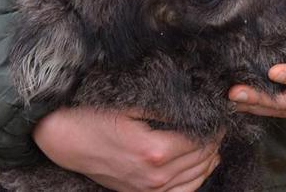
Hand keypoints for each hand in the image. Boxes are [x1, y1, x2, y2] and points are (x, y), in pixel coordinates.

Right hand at [33, 106, 221, 191]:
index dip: (216, 123)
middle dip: (215, 137)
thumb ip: (169, 107)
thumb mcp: (133, 104)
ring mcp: (149, 189)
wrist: (64, 138)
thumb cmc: (95, 115)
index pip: (203, 138)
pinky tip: (202, 163)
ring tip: (213, 136)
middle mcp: (155, 175)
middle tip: (218, 119)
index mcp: (155, 150)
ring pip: (197, 176)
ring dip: (210, 156)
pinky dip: (197, 177)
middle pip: (203, 157)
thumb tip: (200, 102)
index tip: (221, 109)